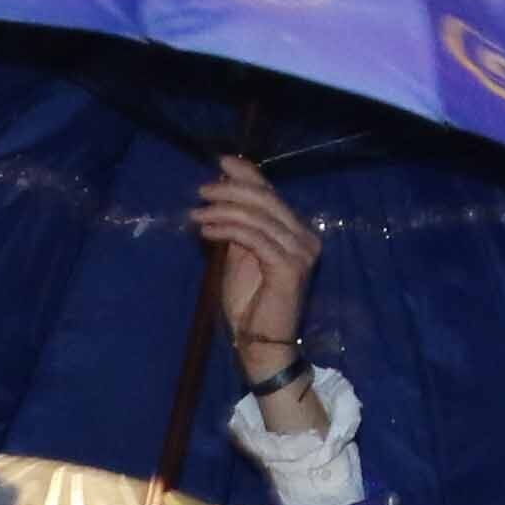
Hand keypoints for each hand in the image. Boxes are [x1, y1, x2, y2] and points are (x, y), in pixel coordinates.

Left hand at [196, 157, 318, 386]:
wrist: (259, 343)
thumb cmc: (249, 304)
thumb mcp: (241, 255)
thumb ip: (239, 226)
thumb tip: (224, 192)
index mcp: (297, 232)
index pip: (272, 194)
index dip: (248, 174)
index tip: (222, 162)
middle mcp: (306, 237)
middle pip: (266, 199)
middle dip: (231, 190)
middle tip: (203, 190)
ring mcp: (301, 252)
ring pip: (257, 216)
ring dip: (222, 211)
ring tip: (197, 214)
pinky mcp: (290, 266)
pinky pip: (253, 238)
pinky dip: (227, 230)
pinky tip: (207, 231)